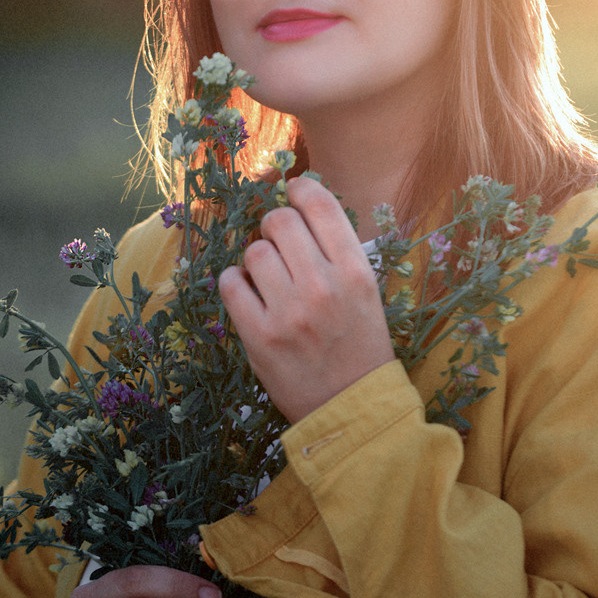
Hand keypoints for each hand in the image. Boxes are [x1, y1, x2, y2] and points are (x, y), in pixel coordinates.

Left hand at [218, 176, 394, 423]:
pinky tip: (249, 294)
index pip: (320, 206)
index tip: (293, 191)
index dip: (301, 188)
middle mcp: (323, 285)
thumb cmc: (360, 346)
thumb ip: (338, 253)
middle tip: (276, 241)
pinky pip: (230, 284)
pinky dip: (235, 283)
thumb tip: (300, 210)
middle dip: (273, 225)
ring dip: (257, 259)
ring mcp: (289, 312)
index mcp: (355, 271)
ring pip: (254, 252)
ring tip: (267, 279)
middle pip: (280, 221)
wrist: (353, 408)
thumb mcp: (366, 293)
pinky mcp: (260, 336)